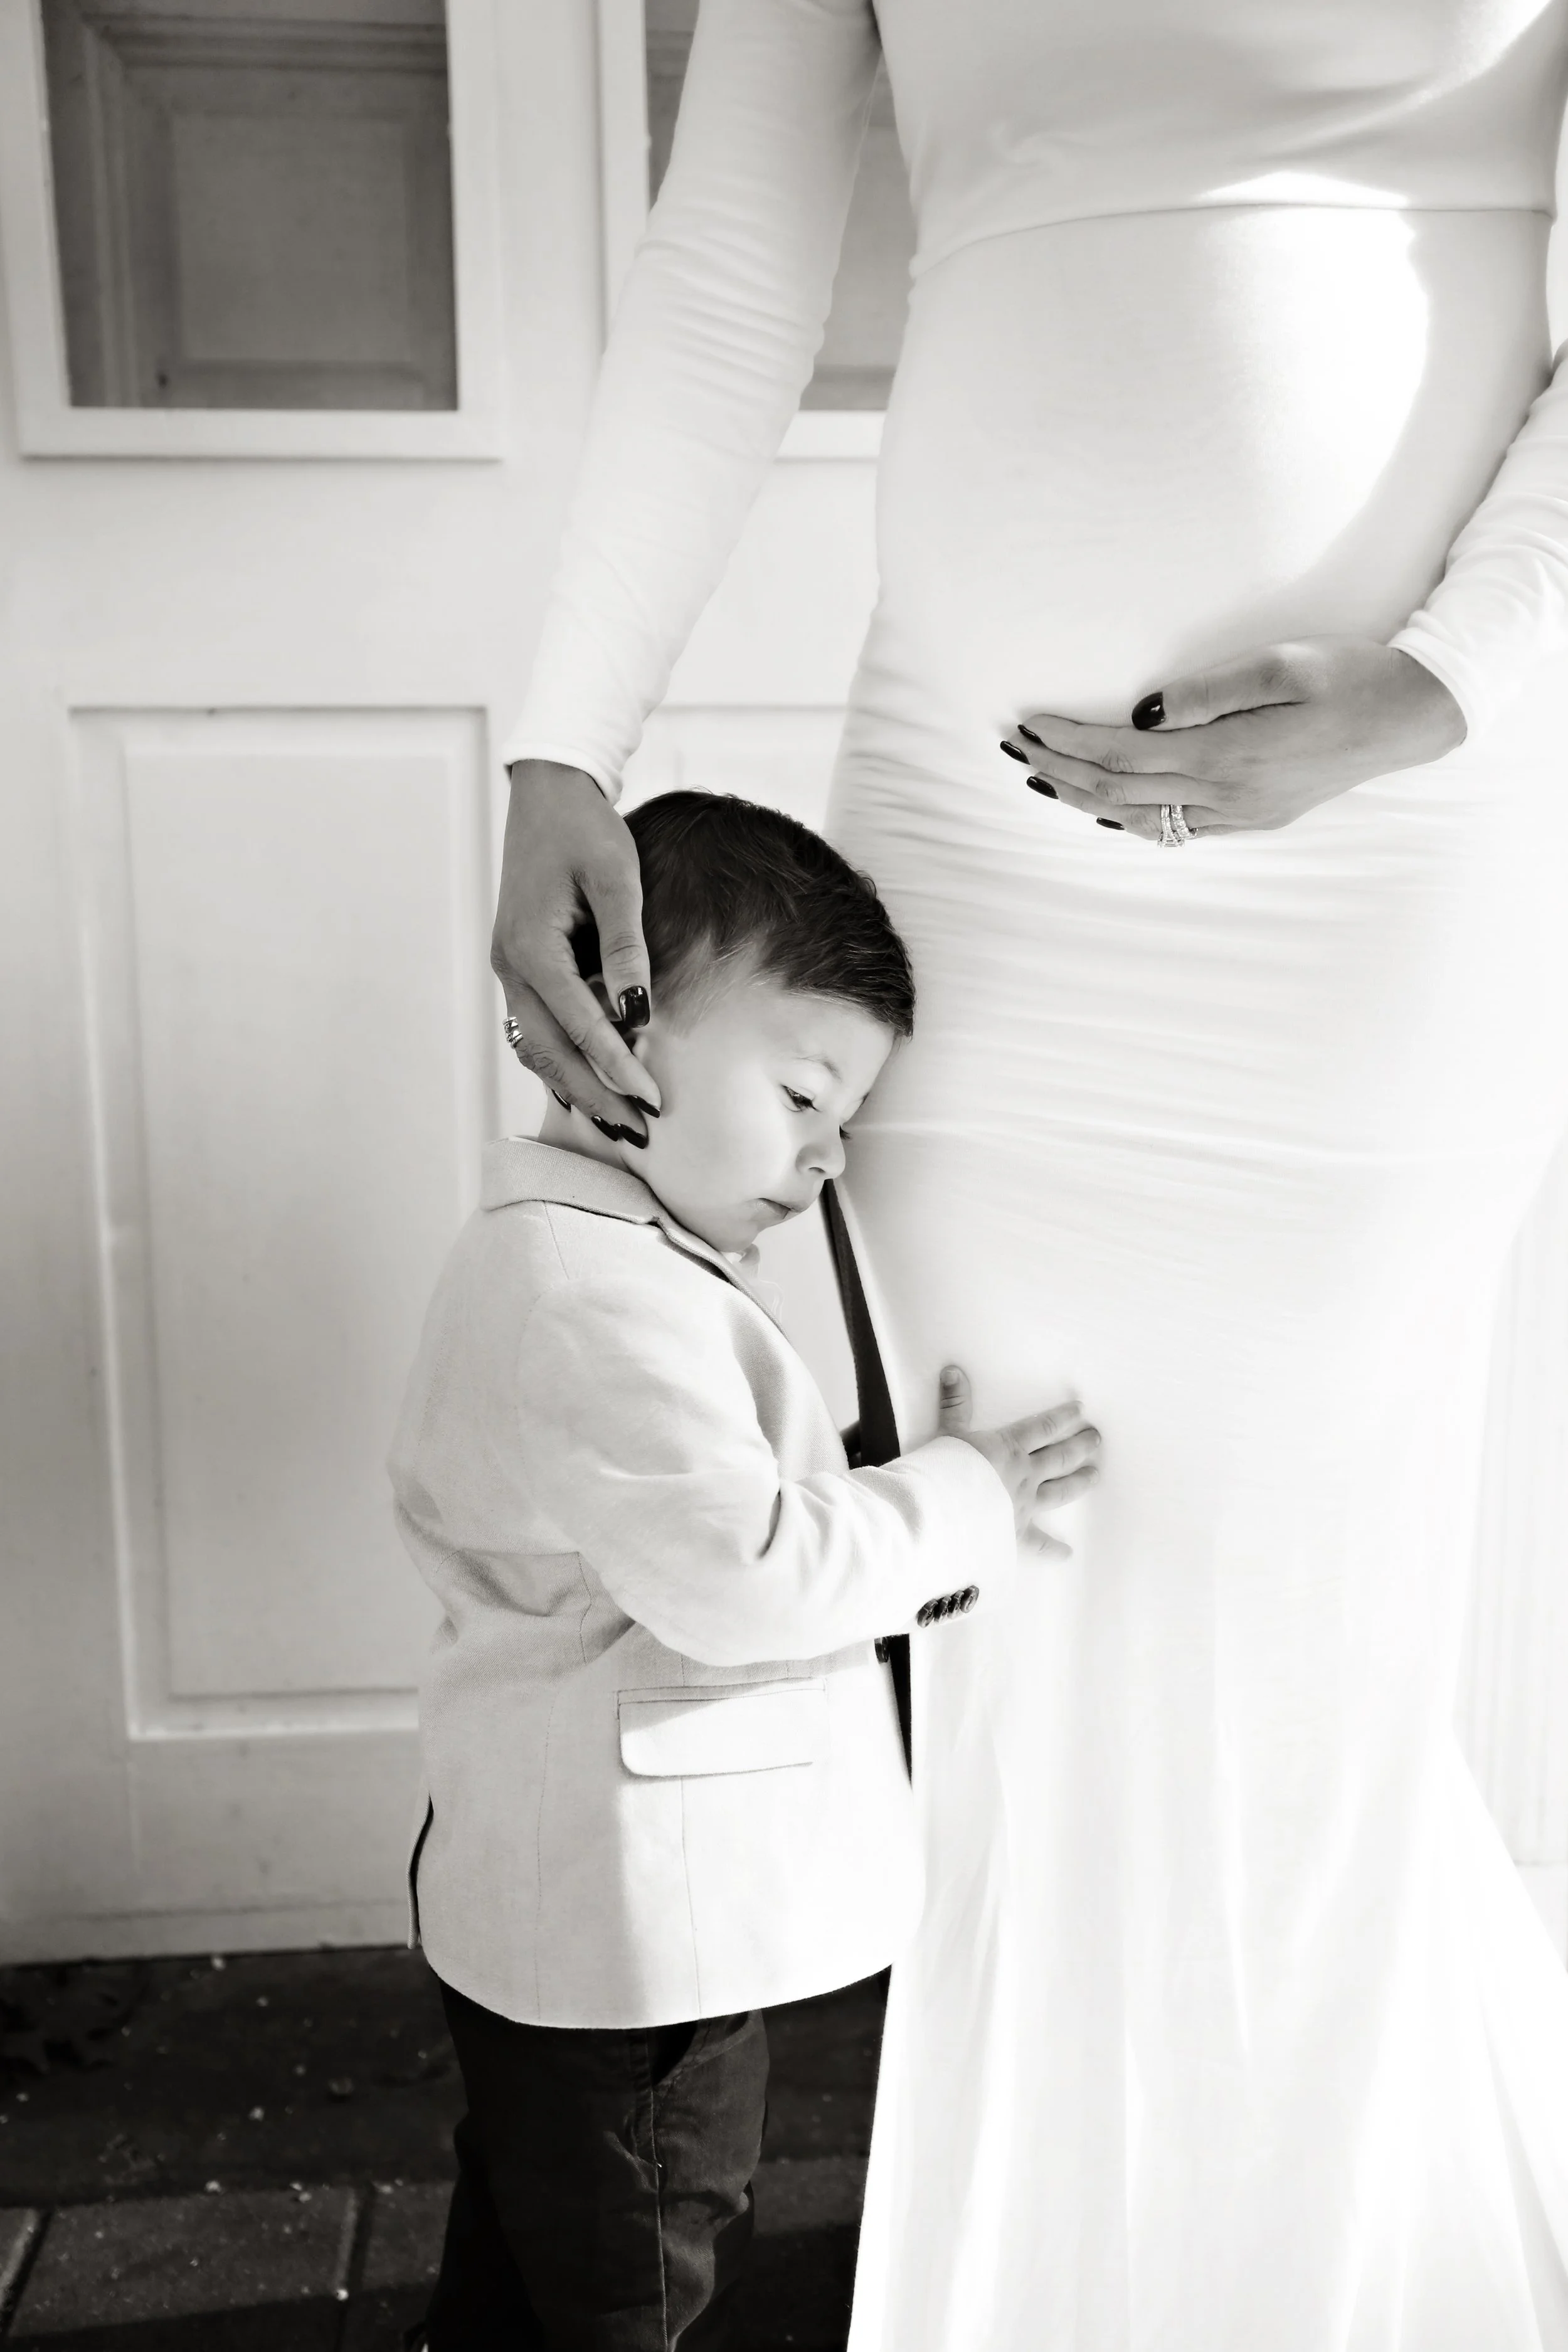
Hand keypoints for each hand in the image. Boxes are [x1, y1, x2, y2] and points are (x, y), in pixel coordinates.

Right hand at [492, 760, 658, 1128]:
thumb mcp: (616, 878)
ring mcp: (509, 968)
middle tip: (638, 1129)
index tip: (653, 1099)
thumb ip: (625, 947)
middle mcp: (510, 965)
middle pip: (548, 1051)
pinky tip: (588, 1084)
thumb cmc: (585, 828)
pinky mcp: (519, 965)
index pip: (578, 1023)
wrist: (547, 794)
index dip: (616, 1065)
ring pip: (535, 1046)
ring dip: (575, 1085)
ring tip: (618, 1120)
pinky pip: (535, 1027)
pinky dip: (560, 1060)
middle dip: (593, 1094)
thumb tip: (638, 1014)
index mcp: (531, 946)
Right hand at [936, 1367, 1099, 1555]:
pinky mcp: (1016, 1531)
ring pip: (1060, 1492)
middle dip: (1080, 1446)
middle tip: (1097, 1439)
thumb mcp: (948, 1431)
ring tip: (1095, 1476)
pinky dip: (1053, 1549)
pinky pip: (1038, 1543)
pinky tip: (1067, 1553)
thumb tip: (953, 1370)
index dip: (1062, 1417)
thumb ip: (954, 1402)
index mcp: (1010, 1447)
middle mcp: (1024, 1474)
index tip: (1080, 1410)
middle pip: (1060, 1457)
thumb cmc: (943, 1469)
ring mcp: (1024, 1504)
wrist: (940, 1510)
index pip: (1042, 1427)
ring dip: (1079, 1483)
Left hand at [1002, 638, 1466, 842]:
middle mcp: (1226, 796)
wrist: (1408, 717)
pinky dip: (1130, 819)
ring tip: (1044, 779)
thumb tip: (1139, 712)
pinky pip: (1175, 830)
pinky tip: (1107, 808)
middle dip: (1062, 770)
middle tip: (1017, 748)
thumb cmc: (1347, 677)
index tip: (1031, 723)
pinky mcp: (1254, 819)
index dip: (1069, 741)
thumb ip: (1205, 693)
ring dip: (1086, 800)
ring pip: (1141, 818)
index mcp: (1226, 755)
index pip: (1121, 753)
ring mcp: (1240, 815)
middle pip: (1119, 791)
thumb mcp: (1278, 665)